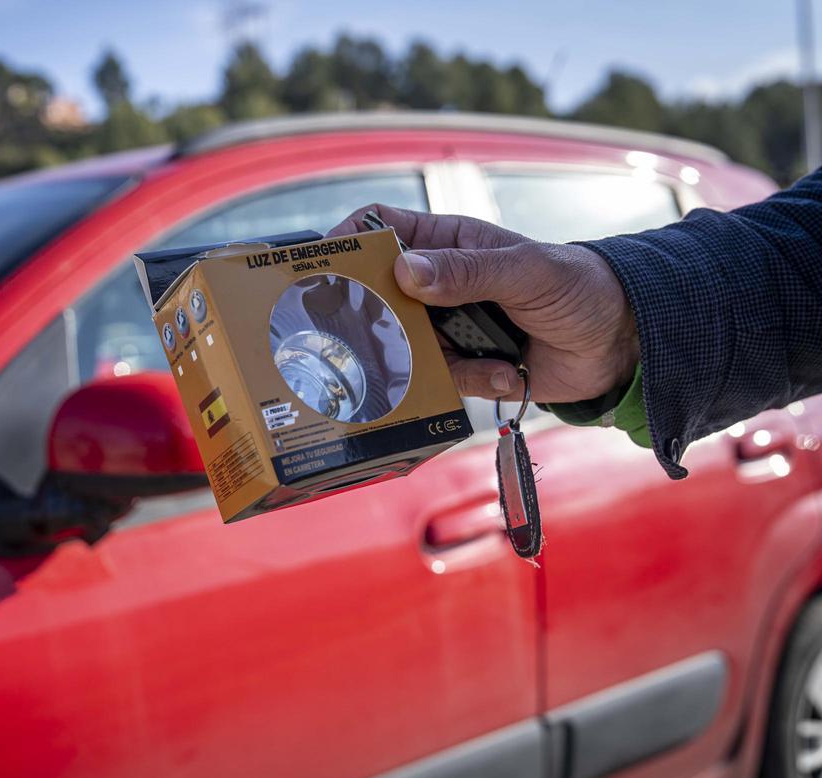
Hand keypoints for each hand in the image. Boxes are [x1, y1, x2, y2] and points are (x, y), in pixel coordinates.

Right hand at [328, 205, 638, 402]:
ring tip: (480, 358)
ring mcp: (449, 326)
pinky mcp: (464, 366)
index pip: (381, 228)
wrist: (622, 343)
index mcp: (447, 244)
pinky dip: (470, 380)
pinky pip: (440, 379)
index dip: (348, 242)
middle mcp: (439, 284)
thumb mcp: (524, 270)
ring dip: (433, 359)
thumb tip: (403, 272)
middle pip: (380, 296)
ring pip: (405, 345)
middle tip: (373, 336)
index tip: (323, 267)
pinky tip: (506, 372)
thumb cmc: (579, 285)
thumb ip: (465, 271)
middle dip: (377, 318)